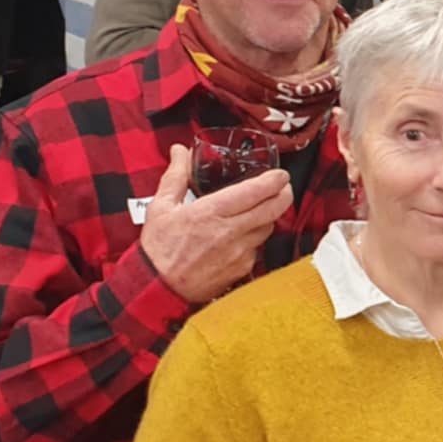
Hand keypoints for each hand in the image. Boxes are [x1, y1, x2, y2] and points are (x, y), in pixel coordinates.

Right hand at [138, 144, 292, 303]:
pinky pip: (257, 248)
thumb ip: (175, 176)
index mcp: (210, 213)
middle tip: (283, 186)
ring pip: (267, 228)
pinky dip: (255, 238)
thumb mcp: (160, 207)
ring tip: (259, 208)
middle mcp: (230, 232)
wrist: (158, 290)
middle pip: (273, 209)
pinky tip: (242, 234)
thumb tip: (179, 151)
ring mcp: (239, 253)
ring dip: (268, 216)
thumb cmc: (158, 249)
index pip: (254, 192)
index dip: (274, 181)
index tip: (281, 174)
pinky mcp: (242, 269)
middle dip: (284, 194)